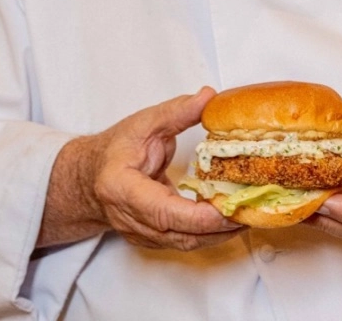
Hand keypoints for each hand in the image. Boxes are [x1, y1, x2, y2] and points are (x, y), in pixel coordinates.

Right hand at [38, 87, 240, 250]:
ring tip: (248, 214)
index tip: (229, 205)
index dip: (198, 214)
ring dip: (218, 234)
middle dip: (218, 227)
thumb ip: (177, 111)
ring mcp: (140, 233)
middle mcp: (129, 218)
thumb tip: (208, 97)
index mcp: (121, 188)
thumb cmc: (114, 149)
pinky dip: (209, 234)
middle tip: (251, 209)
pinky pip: (184, 242)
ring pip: (185, 243)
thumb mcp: (144, 122)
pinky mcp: (153, 238)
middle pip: (179, 234)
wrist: (90, 177)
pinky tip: (230, 218)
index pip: (163, 211)